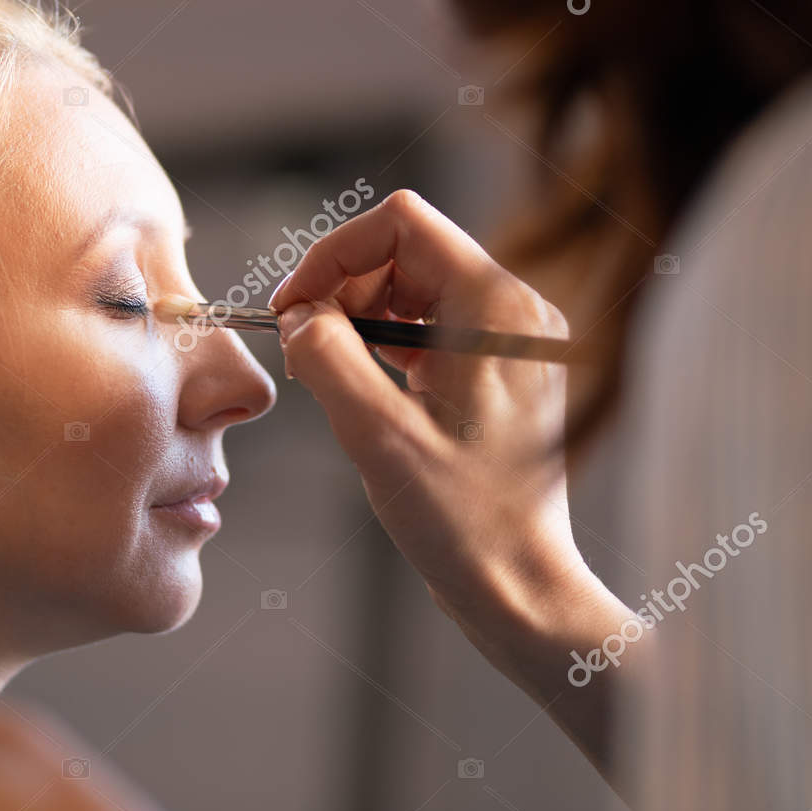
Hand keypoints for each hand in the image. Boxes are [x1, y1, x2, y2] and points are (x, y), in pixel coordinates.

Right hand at [270, 191, 632, 769]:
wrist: (519, 586)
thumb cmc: (464, 520)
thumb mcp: (376, 433)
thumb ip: (328, 356)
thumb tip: (300, 316)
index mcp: (495, 309)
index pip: (401, 224)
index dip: (333, 255)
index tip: (292, 307)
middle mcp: (513, 312)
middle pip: (406, 252)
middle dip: (343, 289)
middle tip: (302, 349)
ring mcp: (509, 343)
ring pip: (413, 288)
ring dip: (358, 319)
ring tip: (325, 374)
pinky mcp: (497, 373)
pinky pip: (429, 329)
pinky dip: (383, 346)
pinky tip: (358, 389)